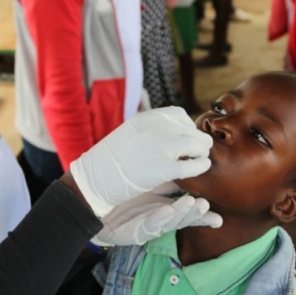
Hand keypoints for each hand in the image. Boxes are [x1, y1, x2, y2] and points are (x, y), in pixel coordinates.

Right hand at [70, 106, 212, 216]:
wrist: (93, 180)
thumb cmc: (108, 162)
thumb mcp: (127, 135)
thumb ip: (149, 132)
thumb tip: (173, 135)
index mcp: (143, 118)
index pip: (178, 114)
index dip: (187, 126)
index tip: (187, 136)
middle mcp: (153, 128)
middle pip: (189, 129)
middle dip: (198, 139)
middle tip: (201, 148)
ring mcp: (159, 147)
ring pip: (195, 144)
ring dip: (202, 151)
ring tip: (202, 158)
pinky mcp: (162, 169)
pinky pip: (191, 165)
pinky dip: (200, 166)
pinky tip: (202, 168)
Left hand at [93, 182, 221, 245]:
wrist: (94, 205)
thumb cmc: (122, 192)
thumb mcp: (149, 182)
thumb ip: (169, 178)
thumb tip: (189, 162)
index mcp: (164, 206)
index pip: (187, 210)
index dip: (202, 215)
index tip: (218, 217)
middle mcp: (159, 218)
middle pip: (182, 219)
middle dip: (195, 214)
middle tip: (206, 205)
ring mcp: (148, 225)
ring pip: (170, 222)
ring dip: (183, 215)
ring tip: (194, 205)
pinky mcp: (134, 232)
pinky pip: (149, 225)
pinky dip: (160, 219)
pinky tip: (168, 211)